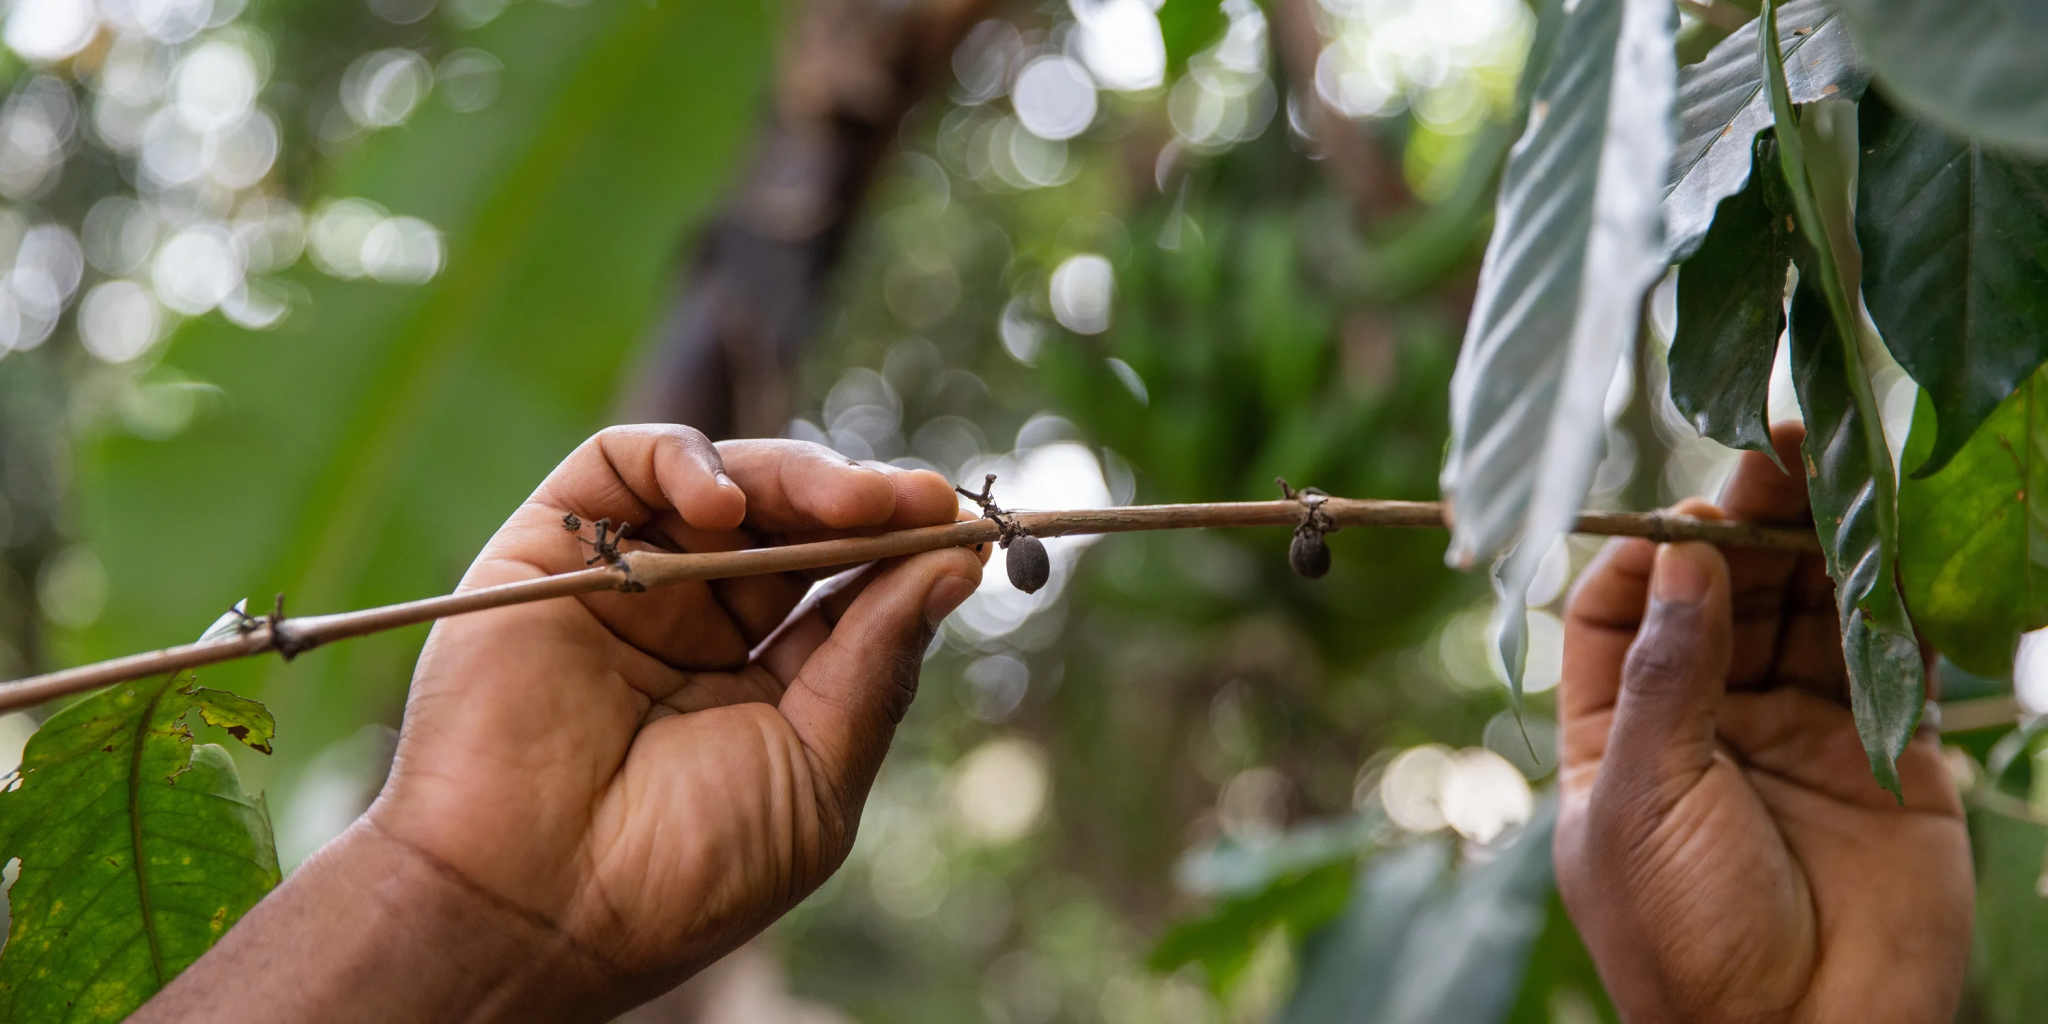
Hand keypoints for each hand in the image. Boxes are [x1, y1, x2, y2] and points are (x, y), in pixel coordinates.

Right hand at [136, 426, 983, 1022]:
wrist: (532, 911)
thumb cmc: (680, 874)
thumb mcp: (815, 774)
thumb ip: (877, 665)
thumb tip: (956, 566)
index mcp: (763, 681)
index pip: (846, 586)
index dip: (904, 550)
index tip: (962, 529)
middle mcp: (697, 620)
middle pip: (796, 522)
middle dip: (865, 503)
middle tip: (923, 499)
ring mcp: (624, 581)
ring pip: (726, 480)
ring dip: (799, 475)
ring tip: (851, 501)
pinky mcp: (550, 549)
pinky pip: (619, 464)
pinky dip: (684, 459)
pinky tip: (727, 505)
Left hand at [1554, 423, 1970, 1022]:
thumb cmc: (1685, 934)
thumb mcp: (1648, 799)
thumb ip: (1667, 674)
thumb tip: (1678, 556)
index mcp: (1619, 730)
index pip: (1615, 608)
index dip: (1646, 553)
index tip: (1685, 516)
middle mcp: (1704, 717)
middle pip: (1719, 593)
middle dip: (1744, 524)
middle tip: (1778, 454)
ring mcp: (1794, 729)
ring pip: (1802, 609)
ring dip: (1817, 542)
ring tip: (1833, 470)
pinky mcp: (1880, 751)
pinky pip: (1883, 656)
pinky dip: (1890, 598)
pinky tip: (1893, 539)